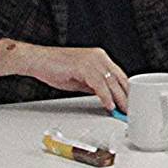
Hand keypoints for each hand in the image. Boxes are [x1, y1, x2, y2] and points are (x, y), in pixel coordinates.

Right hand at [0, 41, 129, 111]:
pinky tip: (109, 105)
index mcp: (99, 57)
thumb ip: (93, 85)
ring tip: (123, 111)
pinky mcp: (84, 66)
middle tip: (130, 110)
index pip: (119, 75)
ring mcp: (92, 60)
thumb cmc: (54, 67)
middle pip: (119, 78)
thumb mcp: (80, 78)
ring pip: (111, 82)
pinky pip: (99, 84)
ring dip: (119, 98)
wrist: (37, 60)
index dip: (126, 90)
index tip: (130, 102)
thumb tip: (105, 96)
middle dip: (126, 96)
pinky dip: (105, 96)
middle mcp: (99, 57)